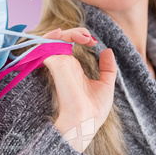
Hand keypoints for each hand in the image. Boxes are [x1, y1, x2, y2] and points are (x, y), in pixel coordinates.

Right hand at [42, 28, 116, 153]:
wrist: (86, 122)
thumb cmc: (93, 110)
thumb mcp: (106, 85)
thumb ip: (107, 68)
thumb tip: (107, 51)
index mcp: (71, 69)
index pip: (67, 45)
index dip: (79, 36)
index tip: (93, 41)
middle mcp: (62, 66)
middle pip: (60, 39)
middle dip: (75, 32)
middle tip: (89, 38)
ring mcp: (58, 65)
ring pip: (53, 39)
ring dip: (68, 32)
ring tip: (84, 36)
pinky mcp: (56, 66)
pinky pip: (48, 45)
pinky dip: (57, 37)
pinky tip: (77, 39)